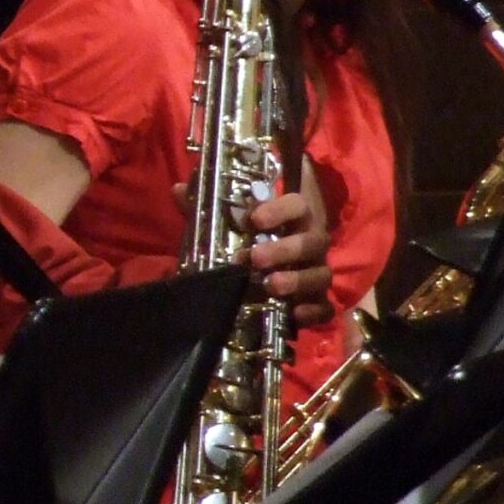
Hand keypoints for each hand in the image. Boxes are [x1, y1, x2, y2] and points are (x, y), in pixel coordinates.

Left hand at [169, 182, 334, 327]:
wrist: (274, 263)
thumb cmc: (250, 236)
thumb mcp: (226, 221)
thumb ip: (204, 206)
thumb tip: (177, 189)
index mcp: (293, 218)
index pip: (297, 205)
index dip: (279, 210)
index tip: (253, 219)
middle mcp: (311, 242)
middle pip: (313, 241)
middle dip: (285, 250)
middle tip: (255, 258)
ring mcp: (317, 270)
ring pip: (321, 274)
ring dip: (297, 280)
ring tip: (271, 286)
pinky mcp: (318, 299)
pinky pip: (325, 307)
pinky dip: (314, 311)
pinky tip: (294, 314)